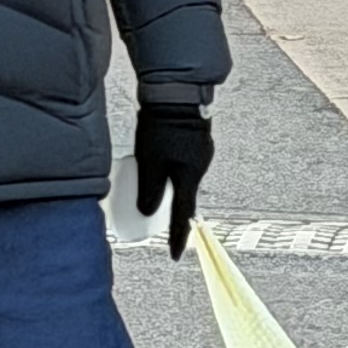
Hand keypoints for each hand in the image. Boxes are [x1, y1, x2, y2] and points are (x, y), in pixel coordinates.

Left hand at [134, 104, 213, 259]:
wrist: (177, 92)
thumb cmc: (162, 126)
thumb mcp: (150, 161)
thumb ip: (150, 189)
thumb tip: (147, 212)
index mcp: (190, 177)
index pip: (183, 215)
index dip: (178, 236)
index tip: (175, 255)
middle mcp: (200, 167)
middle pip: (185, 196)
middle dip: (174, 211)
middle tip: (162, 224)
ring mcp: (200, 153)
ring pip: (184, 179)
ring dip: (172, 188)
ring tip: (156, 190)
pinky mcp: (195, 141)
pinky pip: (184, 164)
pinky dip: (173, 171)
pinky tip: (163, 164)